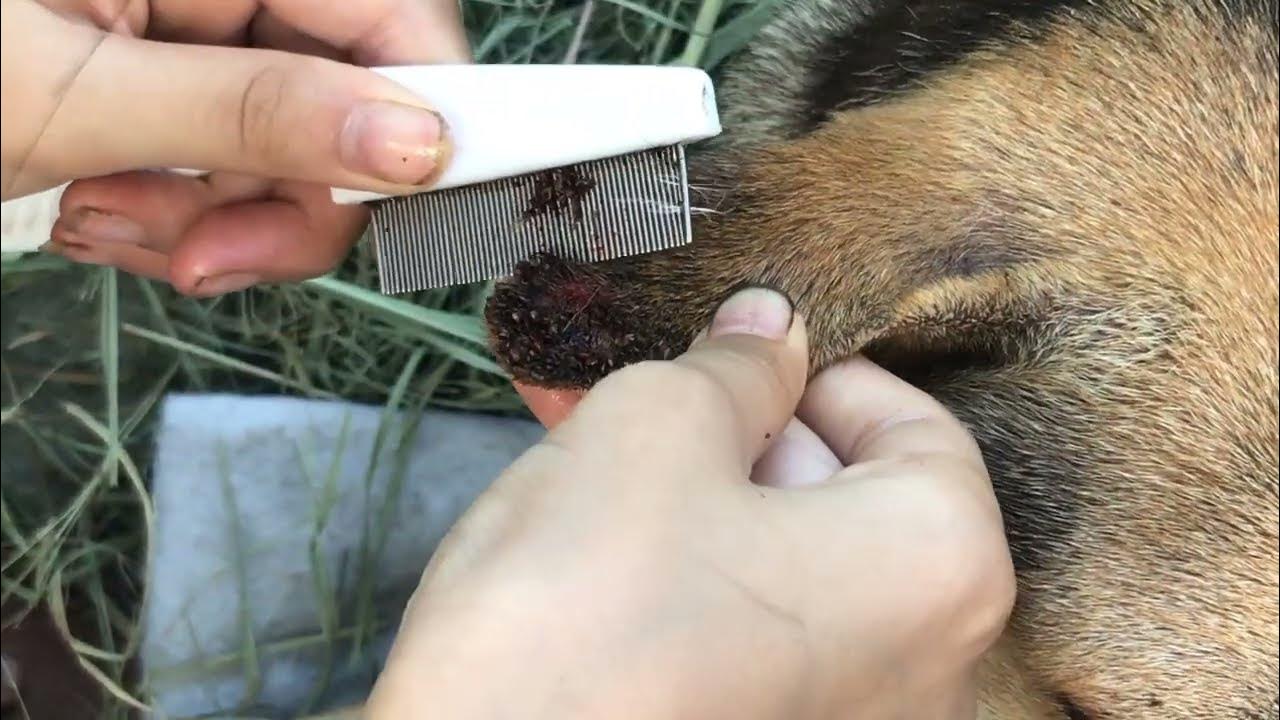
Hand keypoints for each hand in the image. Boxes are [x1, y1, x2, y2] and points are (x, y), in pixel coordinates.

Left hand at [1, 0, 468, 295]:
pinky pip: (231, 162)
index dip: (426, 111)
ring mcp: (192, 25)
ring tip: (114, 223)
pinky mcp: (168, 76)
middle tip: (212, 259)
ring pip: (294, 147)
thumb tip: (415, 141)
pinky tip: (107, 210)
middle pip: (352, 96)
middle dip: (291, 197)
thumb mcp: (68, 95)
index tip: (412, 203)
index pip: (394, 14)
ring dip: (220, 218)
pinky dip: (183, 212)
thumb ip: (253, 114)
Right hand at [367, 287, 1016, 718]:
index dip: (814, 369)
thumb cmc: (589, 595)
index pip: (912, 424)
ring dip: (692, 490)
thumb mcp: (656, 430)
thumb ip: (736, 366)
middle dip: (736, 429)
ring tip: (587, 434)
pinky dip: (684, 569)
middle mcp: (927, 666)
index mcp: (940, 568)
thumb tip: (775, 327)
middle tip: (641, 382)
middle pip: (842, 498)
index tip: (728, 351)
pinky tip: (594, 526)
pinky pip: (741, 628)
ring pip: (777, 562)